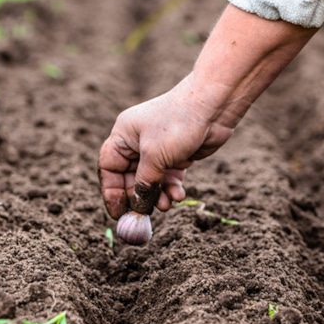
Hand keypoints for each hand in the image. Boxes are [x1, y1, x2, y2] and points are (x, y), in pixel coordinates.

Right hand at [98, 5, 317, 219]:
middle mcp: (138, 142)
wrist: (214, 106)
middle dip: (139, 197)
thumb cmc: (178, 124)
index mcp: (124, 135)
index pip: (109, 167)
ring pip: (152, 181)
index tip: (117, 213)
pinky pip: (169, 178)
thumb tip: (138, 208)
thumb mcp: (155, 157)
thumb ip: (144, 184)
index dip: (111, 191)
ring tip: (168, 205)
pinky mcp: (178, 155)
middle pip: (130, 177)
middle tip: (144, 216)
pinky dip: (172, 188)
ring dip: (158, 196)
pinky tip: (179, 196)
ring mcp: (159, 149)